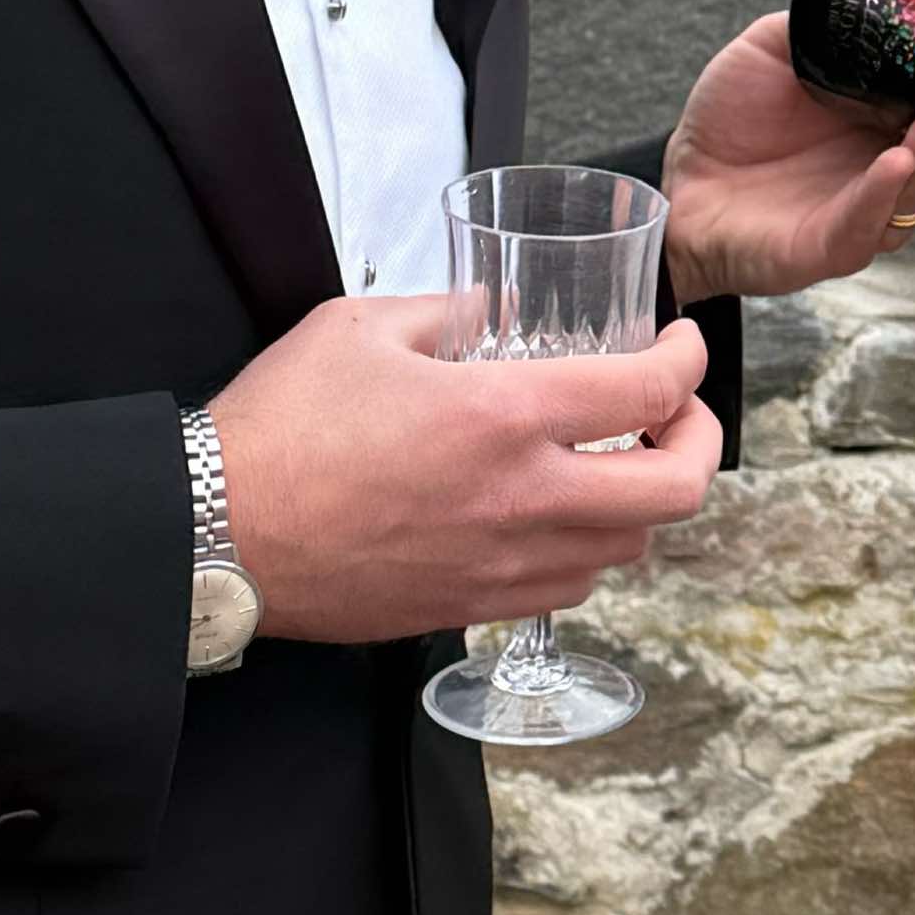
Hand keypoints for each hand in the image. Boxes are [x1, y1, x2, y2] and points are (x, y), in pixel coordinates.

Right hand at [210, 299, 723, 643]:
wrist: (214, 535)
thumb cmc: (277, 429)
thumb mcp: (363, 327)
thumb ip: (453, 310)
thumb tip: (501, 307)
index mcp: (502, 417)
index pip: (650, 391)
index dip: (689, 362)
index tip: (683, 346)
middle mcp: (521, 498)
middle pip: (677, 490)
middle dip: (701, 442)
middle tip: (681, 413)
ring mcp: (502, 564)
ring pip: (631, 546)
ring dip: (644, 499)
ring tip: (621, 461)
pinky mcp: (472, 607)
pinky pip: (571, 587)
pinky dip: (590, 549)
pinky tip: (563, 515)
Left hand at [657, 14, 914, 301]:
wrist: (673, 180)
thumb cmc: (735, 119)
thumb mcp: (781, 45)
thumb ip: (833, 19)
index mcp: (906, 137)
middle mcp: (900, 182)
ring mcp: (865, 217)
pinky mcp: (821, 247)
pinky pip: (863, 225)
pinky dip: (883, 193)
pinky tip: (893, 161)